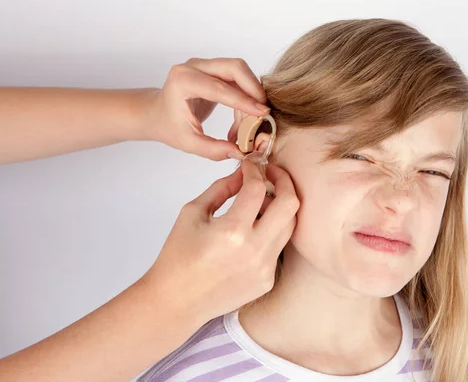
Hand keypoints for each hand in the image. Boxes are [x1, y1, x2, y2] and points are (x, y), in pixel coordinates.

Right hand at [142, 158, 298, 319]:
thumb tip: (242, 174)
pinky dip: (271, 231)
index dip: (255, 170)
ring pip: (290, 226)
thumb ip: (221, 188)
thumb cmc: (178, 257)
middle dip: (284, 181)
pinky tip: (253, 230)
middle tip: (272, 174)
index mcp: (232, 231)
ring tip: (262, 201)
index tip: (251, 166)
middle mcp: (255, 250)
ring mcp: (265, 268)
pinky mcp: (268, 280)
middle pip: (291, 204)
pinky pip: (279, 246)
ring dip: (280, 207)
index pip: (258, 188)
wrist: (177, 301)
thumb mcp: (192, 213)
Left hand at [145, 57, 269, 160]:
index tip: (262, 113)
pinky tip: (241, 119)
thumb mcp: (187, 142)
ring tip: (248, 124)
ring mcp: (204, 65)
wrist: (156, 113)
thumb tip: (239, 152)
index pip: (220, 88)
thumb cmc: (168, 126)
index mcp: (183, 81)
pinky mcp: (213, 69)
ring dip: (250, 95)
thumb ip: (212, 149)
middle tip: (264, 112)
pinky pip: (237, 79)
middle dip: (253, 88)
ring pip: (239, 71)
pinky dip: (244, 97)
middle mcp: (194, 67)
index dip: (243, 101)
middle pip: (234, 68)